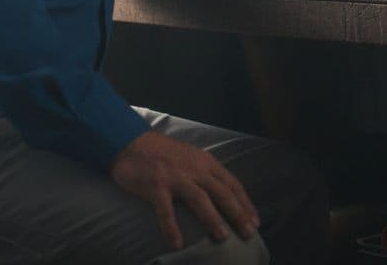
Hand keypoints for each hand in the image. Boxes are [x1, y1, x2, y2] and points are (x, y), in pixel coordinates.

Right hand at [109, 131, 258, 248]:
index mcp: (206, 162)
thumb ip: (206, 174)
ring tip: (223, 237)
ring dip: (213, 219)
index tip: (255, 221)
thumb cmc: (163, 154)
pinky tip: (177, 244)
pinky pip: (165, 211)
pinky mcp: (156, 186)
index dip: (245, 203)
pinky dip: (172, 228)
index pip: (232, 183)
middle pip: (222, 192)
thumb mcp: (191, 158)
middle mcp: (195, 169)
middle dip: (237, 214)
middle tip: (249, 233)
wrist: (131, 142)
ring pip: (200, 199)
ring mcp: (175, 177)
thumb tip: (222, 196)